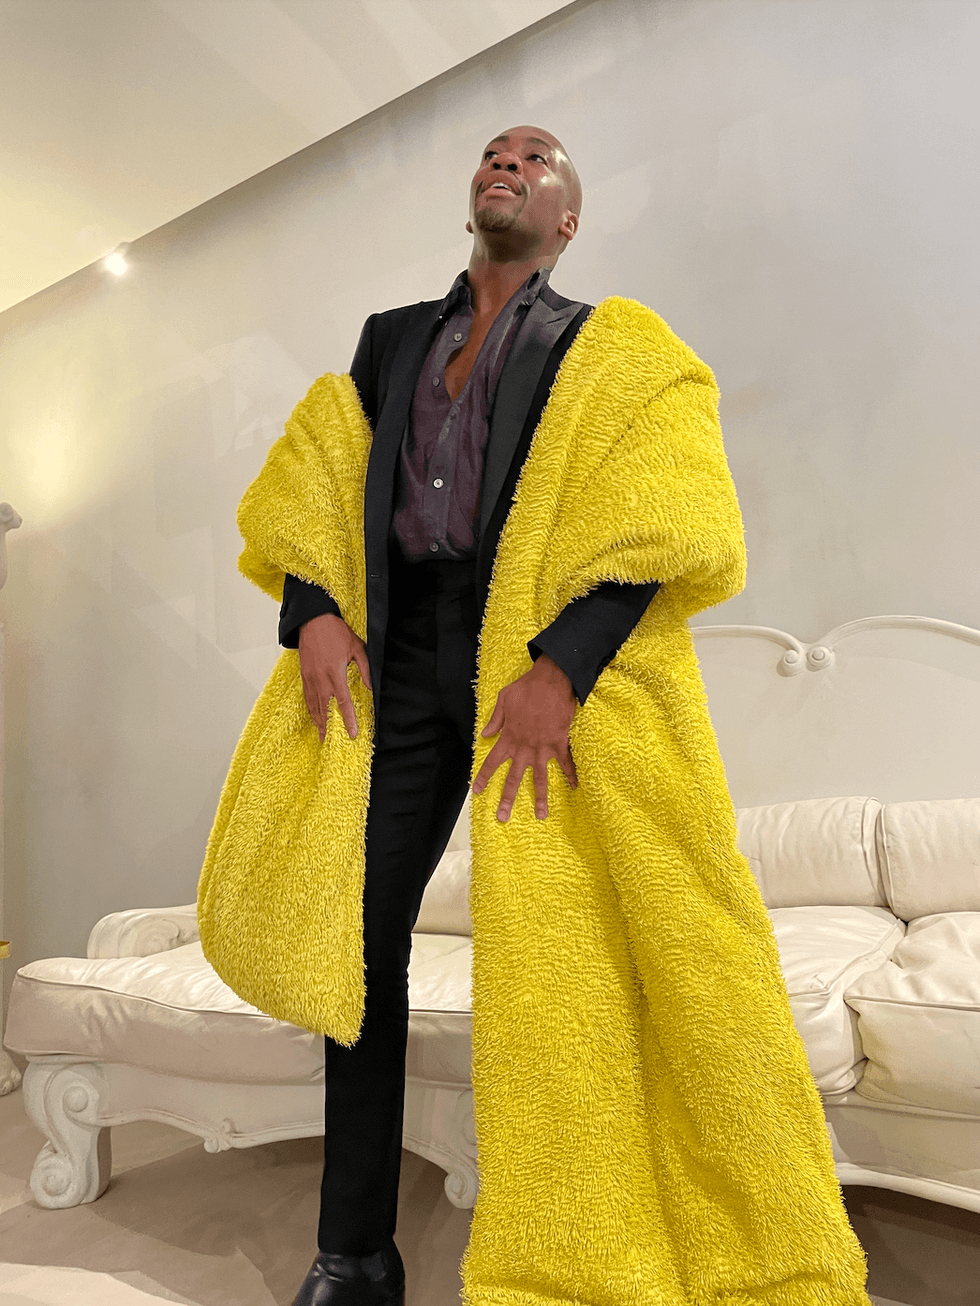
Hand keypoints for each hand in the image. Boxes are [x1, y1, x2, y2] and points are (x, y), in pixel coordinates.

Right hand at [298, 613, 370, 740]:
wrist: (312, 620)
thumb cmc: (335, 631)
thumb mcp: (357, 647)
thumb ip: (365, 668)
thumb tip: (370, 686)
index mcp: (335, 673)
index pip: (344, 703)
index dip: (349, 720)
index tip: (353, 733)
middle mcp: (321, 679)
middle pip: (325, 709)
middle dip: (328, 726)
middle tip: (329, 741)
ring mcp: (310, 678)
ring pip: (314, 705)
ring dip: (317, 720)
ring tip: (321, 733)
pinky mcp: (304, 674)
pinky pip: (307, 696)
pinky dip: (310, 708)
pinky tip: (313, 715)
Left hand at [473, 654, 578, 820]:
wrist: (552, 680)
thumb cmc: (527, 687)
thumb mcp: (504, 699)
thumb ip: (495, 719)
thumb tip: (485, 734)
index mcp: (509, 737)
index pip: (492, 762)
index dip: (484, 777)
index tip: (477, 791)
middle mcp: (524, 747)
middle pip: (513, 778)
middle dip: (507, 799)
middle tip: (502, 817)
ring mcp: (543, 747)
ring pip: (540, 778)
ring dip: (541, 798)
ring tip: (541, 815)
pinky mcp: (560, 743)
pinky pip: (566, 763)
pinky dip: (571, 775)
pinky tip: (574, 787)